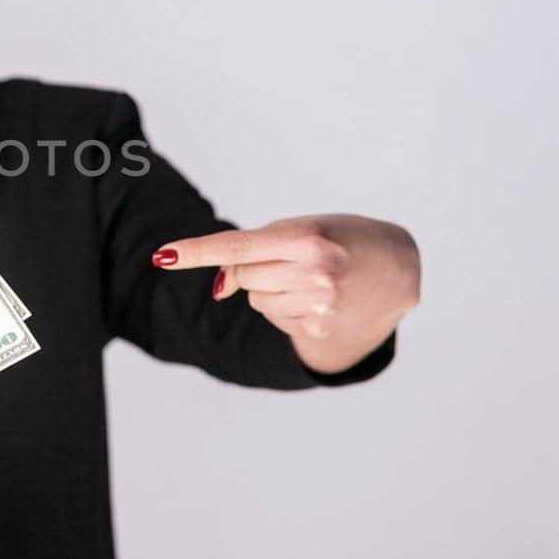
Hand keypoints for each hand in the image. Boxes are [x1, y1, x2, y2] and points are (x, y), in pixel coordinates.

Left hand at [154, 213, 419, 352]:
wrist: (395, 267)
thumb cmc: (339, 238)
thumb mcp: (301, 229)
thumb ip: (254, 251)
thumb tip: (219, 289)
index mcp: (306, 240)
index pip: (237, 247)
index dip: (196, 252)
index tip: (163, 256)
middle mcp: (313, 274)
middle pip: (241, 276)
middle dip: (251, 268)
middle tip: (287, 259)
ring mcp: (317, 306)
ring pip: (253, 300)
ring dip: (268, 288)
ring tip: (307, 278)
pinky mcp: (318, 329)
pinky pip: (273, 317)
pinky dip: (284, 306)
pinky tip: (315, 298)